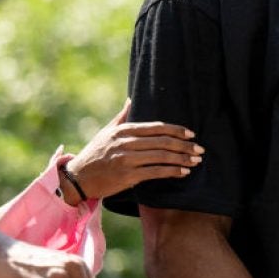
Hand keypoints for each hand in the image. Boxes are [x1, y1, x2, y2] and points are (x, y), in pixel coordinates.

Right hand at [63, 100, 201, 202]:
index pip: (155, 127)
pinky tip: (183, 172)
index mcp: (123, 131)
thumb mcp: (106, 132)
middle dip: (184, 145)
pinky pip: (155, 172)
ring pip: (161, 157)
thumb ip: (122, 116)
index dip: (175, 130)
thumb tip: (131, 99)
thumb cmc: (95, 153)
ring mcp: (126, 159)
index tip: (191, 134)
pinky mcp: (127, 176)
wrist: (78, 178)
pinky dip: (172, 171)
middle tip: (200, 149)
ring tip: (196, 161)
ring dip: (182, 159)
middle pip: (162, 141)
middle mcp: (125, 143)